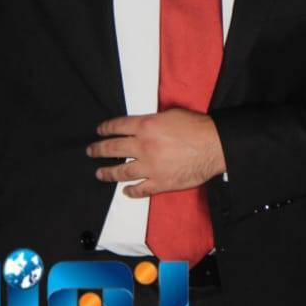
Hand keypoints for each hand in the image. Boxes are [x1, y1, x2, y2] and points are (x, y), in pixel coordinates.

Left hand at [87, 109, 225, 196]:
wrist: (214, 146)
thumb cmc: (197, 126)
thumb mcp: (171, 114)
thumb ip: (153, 120)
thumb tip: (144, 125)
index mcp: (145, 127)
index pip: (118, 127)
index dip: (106, 128)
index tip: (99, 131)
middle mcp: (143, 147)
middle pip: (113, 149)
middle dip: (98, 150)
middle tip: (91, 151)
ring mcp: (150, 167)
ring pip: (121, 172)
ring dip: (108, 173)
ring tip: (100, 173)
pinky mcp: (160, 183)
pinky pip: (140, 190)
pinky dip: (131, 191)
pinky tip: (126, 191)